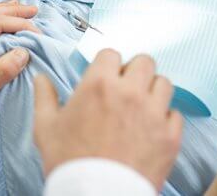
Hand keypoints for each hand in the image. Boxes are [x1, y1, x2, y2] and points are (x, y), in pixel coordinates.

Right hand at [33, 50, 183, 190]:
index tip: (106, 77)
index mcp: (99, 84)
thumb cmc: (69, 163)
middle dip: (135, 72)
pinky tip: (152, 130)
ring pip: (164, 84)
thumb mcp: (46, 128)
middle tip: (127, 89)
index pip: (112, 54)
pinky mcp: (170, 136)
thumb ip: (44, 97)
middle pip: (145, 62)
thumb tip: (40, 79)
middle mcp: (130, 92)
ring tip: (142, 107)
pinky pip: (175, 114)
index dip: (107, 65)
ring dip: (153, 91)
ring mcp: (153, 113)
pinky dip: (166, 119)